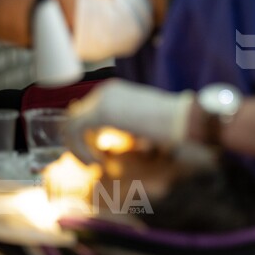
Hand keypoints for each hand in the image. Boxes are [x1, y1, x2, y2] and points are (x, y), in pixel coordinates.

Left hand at [63, 80, 194, 162]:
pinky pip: (76, 132)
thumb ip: (120, 128)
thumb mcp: (139, 125)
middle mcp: (105, 91)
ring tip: (95, 164)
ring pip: (71, 124)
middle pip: (74, 116)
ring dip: (79, 147)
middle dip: (79, 142)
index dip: (86, 137)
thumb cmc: (169, 125)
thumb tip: (105, 145)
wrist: (183, 120)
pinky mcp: (101, 112)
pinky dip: (81, 150)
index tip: (100, 155)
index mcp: (115, 92)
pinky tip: (98, 163)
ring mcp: (102, 99)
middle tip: (94, 161)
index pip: (86, 112)